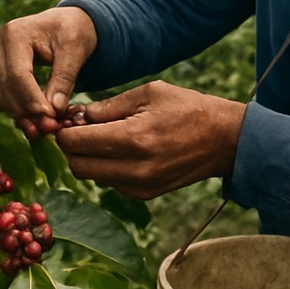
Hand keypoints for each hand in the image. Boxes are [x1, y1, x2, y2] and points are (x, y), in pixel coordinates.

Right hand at [0, 7, 97, 118]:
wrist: (65, 24)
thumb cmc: (71, 31)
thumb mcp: (75, 50)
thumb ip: (64, 78)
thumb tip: (54, 110)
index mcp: (15, 33)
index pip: (17, 74)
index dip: (32, 100)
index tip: (51, 118)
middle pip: (5, 86)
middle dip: (27, 111)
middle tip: (50, 128)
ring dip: (19, 114)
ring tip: (43, 125)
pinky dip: (14, 109)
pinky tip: (34, 118)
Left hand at [54, 81, 245, 199]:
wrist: (225, 140)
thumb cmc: (187, 108)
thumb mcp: (148, 93)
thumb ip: (108, 106)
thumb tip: (77, 116)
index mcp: (133, 139)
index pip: (75, 143)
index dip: (64, 130)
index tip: (68, 119)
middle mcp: (135, 169)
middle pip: (77, 166)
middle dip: (71, 147)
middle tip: (79, 129)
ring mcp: (140, 186)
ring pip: (91, 177)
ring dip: (88, 158)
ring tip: (103, 137)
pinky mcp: (146, 194)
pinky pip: (110, 183)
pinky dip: (106, 168)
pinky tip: (120, 150)